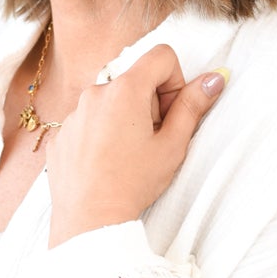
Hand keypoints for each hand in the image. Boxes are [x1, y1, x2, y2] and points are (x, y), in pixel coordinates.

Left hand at [45, 46, 228, 248]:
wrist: (90, 220)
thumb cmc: (133, 184)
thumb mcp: (173, 145)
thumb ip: (193, 106)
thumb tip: (215, 78)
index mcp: (125, 89)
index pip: (161, 56)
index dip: (175, 81)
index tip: (171, 113)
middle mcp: (95, 92)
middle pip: (135, 80)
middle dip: (150, 103)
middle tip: (152, 141)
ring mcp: (73, 113)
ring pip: (110, 102)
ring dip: (124, 119)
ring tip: (128, 156)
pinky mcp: (61, 134)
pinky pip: (87, 122)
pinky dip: (100, 136)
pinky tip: (106, 164)